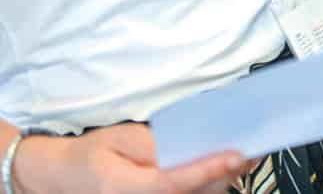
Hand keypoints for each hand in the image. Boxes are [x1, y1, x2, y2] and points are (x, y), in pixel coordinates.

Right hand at [13, 124, 245, 193]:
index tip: (235, 155)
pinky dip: (208, 185)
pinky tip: (226, 168)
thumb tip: (186, 144)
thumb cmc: (92, 154)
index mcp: (124, 188)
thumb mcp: (118, 138)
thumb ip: (152, 144)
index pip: (173, 183)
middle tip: (254, 150)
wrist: (65, 178)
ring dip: (221, 181)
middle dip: (224, 175)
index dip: (206, 170)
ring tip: (247, 156)